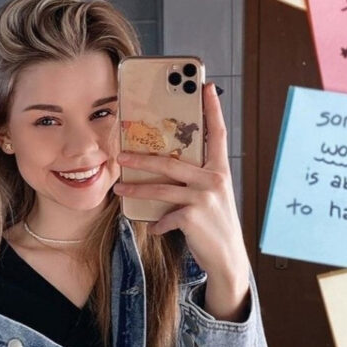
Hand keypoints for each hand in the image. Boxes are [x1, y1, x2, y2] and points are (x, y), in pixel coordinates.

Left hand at [112, 83, 249, 320]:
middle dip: (142, 159)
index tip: (206, 86)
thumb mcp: (211, 196)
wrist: (228, 259)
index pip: (218, 133)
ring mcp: (204, 197)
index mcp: (219, 170)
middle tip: (121, 156)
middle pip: (171, 161)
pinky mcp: (194, 216)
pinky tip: (156, 228)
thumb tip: (165, 167)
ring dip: (136, 190)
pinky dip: (158, 223)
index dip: (212, 109)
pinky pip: (166, 215)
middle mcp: (214, 179)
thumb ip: (195, 179)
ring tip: (119, 190)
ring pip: (161, 188)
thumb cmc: (215, 225)